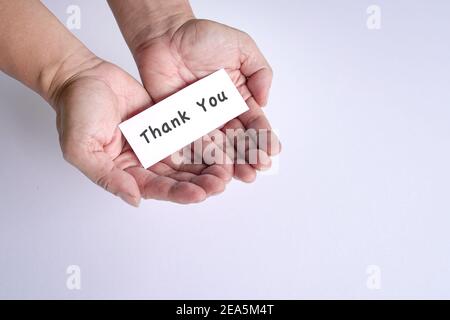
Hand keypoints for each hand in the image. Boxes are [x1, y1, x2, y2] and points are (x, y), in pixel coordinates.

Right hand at [52, 57, 231, 205]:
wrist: (82, 76)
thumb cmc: (76, 111)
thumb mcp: (81, 149)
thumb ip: (107, 176)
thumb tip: (134, 199)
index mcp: (125, 172)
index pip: (155, 187)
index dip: (178, 192)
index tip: (199, 194)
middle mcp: (143, 161)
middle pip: (176, 177)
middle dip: (199, 182)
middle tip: (220, 184)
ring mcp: (156, 142)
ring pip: (186, 159)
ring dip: (206, 166)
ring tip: (227, 170)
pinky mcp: (166, 124)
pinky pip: (188, 134)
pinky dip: (204, 141)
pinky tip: (222, 146)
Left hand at [133, 19, 280, 181]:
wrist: (166, 37)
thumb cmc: (203, 38)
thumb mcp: (242, 48)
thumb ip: (259, 72)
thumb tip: (266, 100)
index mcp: (240, 99)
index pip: (255, 123)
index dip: (264, 137)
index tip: (272, 151)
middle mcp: (222, 114)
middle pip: (238, 140)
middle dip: (249, 156)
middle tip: (257, 169)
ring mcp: (201, 122)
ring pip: (218, 147)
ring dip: (229, 163)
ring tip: (240, 175)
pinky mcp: (180, 125)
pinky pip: (191, 143)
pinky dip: (202, 156)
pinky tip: (213, 167)